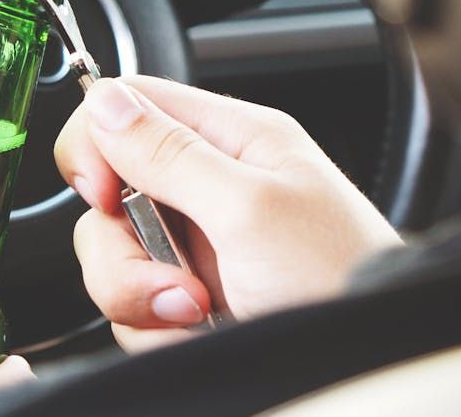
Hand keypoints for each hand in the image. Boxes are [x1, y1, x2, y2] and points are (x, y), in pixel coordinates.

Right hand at [54, 76, 400, 350]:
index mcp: (233, 139)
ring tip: (199, 311)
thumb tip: (105, 101)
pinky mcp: (188, 299)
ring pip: (113, 256)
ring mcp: (196, 246)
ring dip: (141, 297)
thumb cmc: (340, 278)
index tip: (104, 196)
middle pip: (108, 195)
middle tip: (175, 279)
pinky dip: (156, 329)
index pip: (129, 105)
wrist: (364, 359)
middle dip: (125, 249)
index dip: (97, 146)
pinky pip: (131, 307)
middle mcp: (208, 186)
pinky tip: (201, 331)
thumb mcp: (251, 209)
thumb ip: (171, 154)